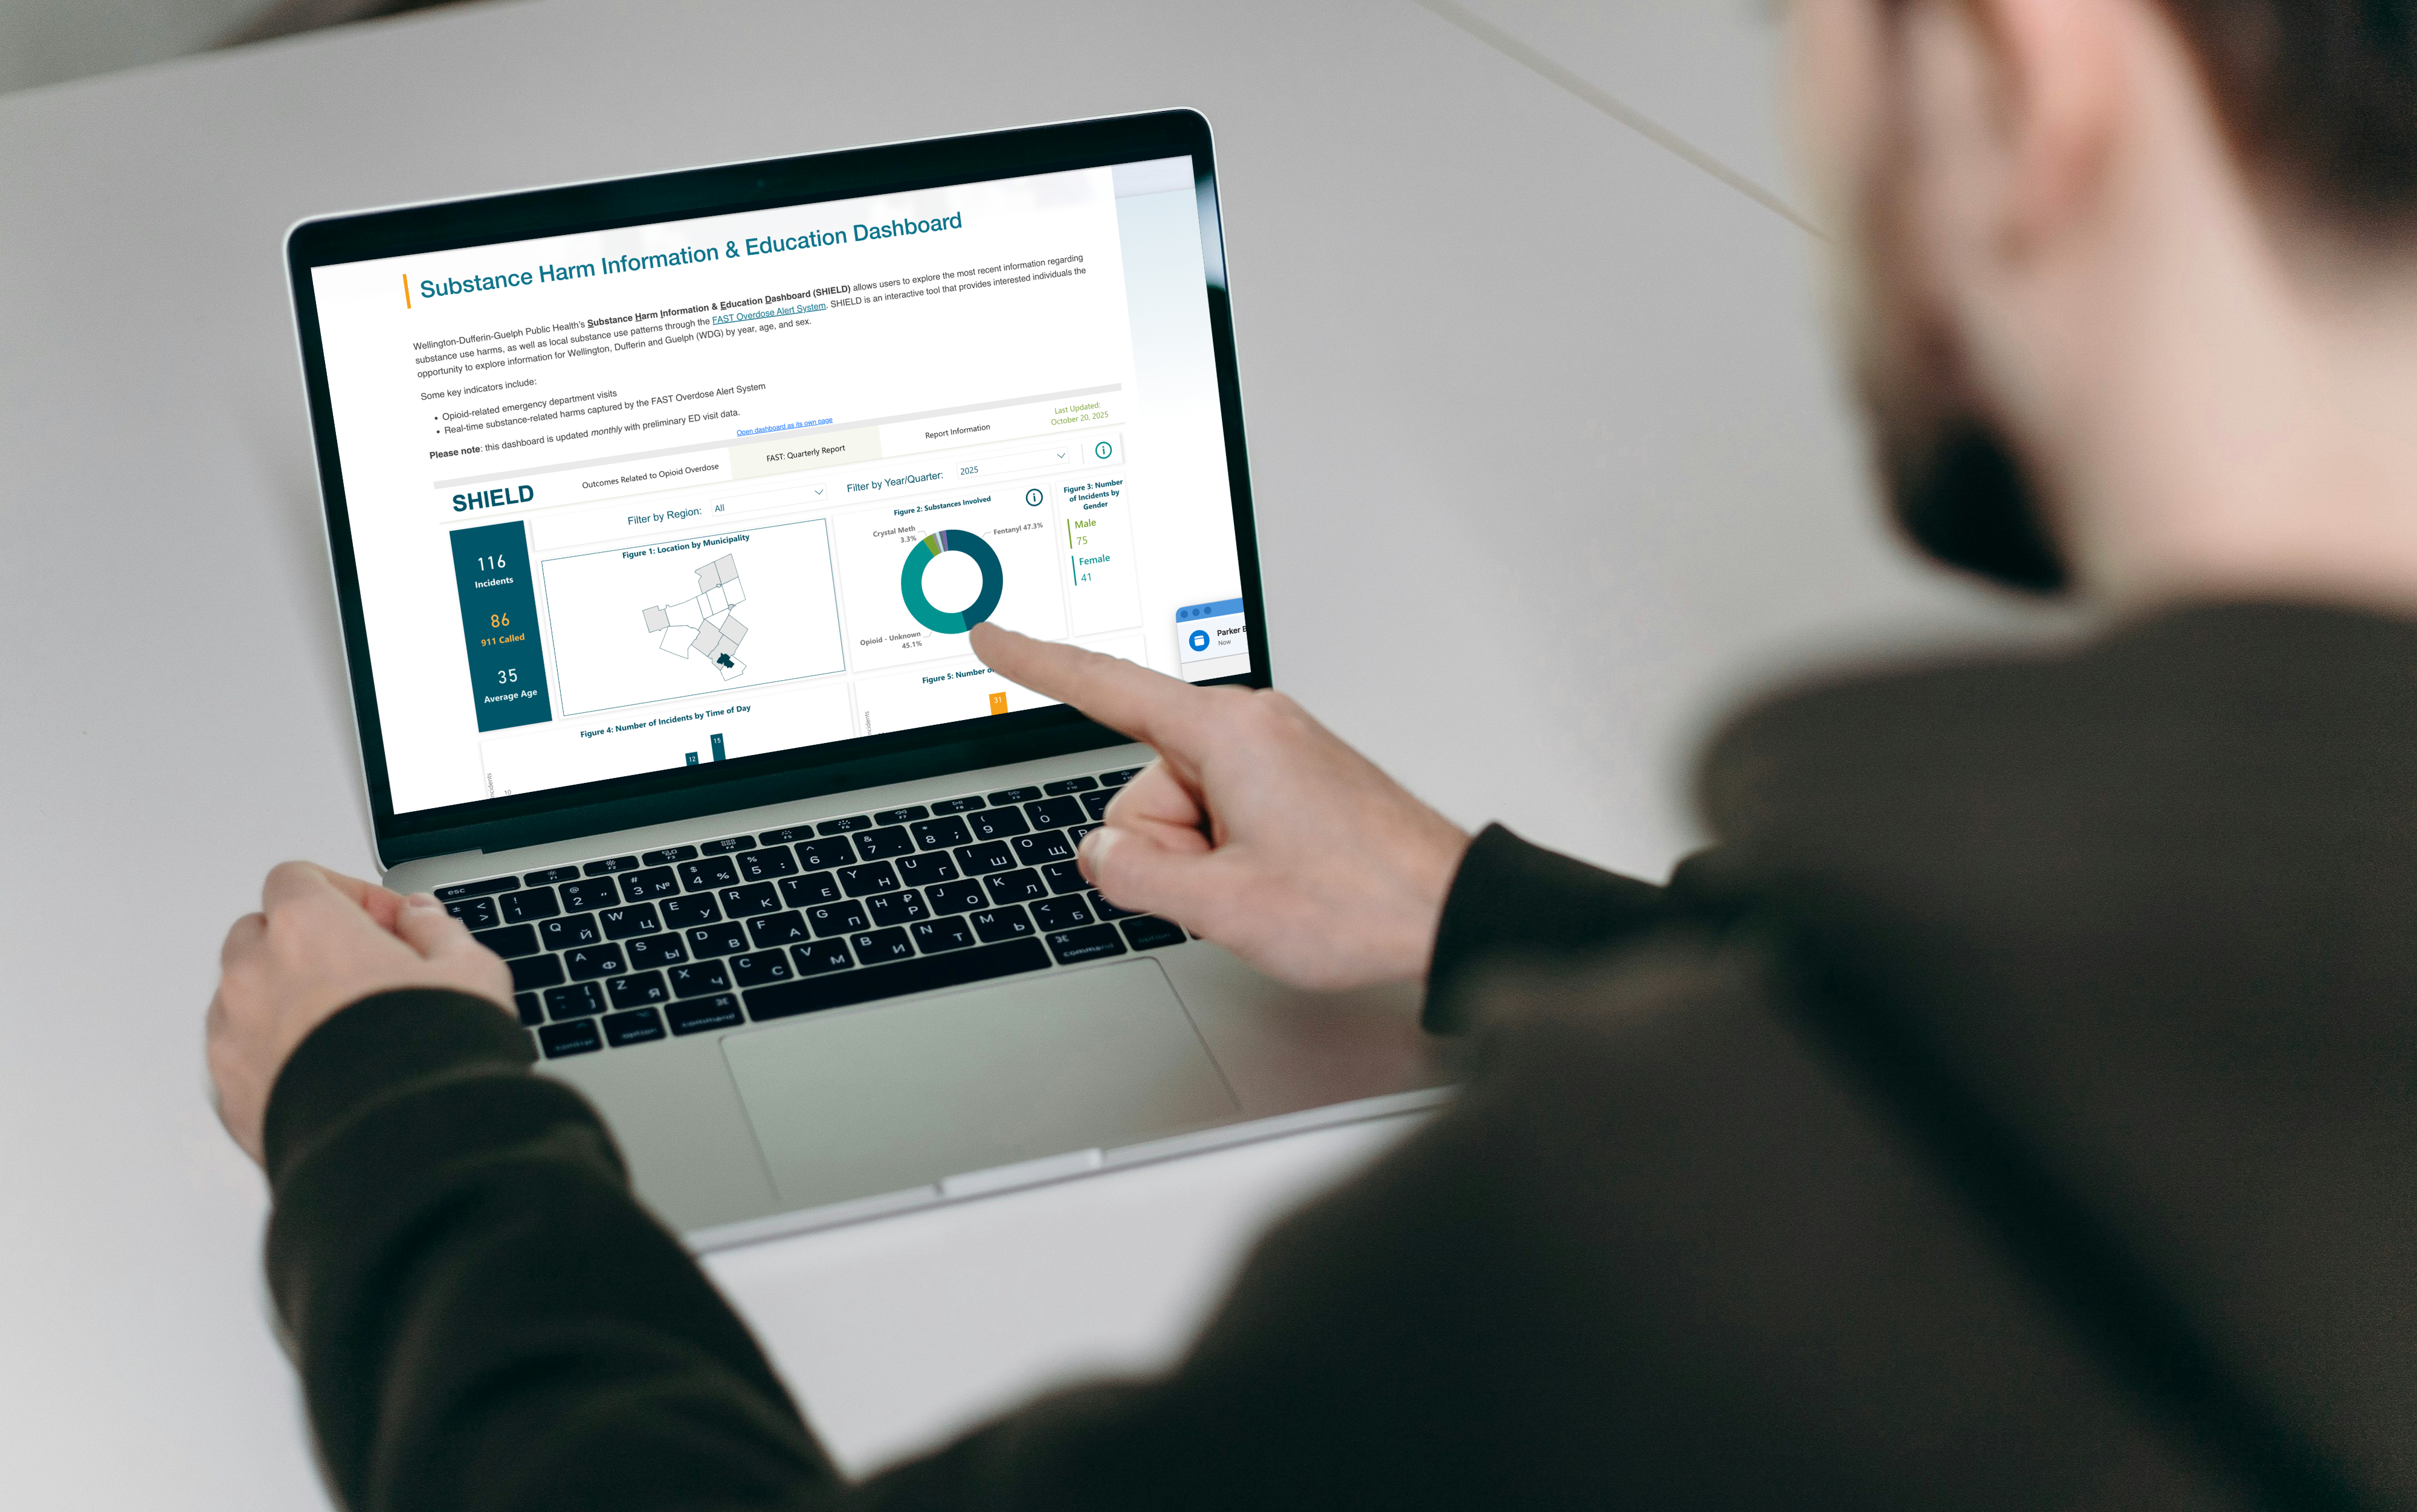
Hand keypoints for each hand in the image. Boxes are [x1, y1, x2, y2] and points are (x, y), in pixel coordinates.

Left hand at [206, 861, 514, 1165]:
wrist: (398, 1148)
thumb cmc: (429, 1055)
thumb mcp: (468, 970)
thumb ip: (437, 931)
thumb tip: (420, 918)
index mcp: (306, 928)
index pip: (298, 878)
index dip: (346, 894)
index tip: (386, 923)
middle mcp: (254, 975)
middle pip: (259, 932)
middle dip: (305, 944)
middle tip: (362, 972)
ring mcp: (232, 1037)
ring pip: (241, 997)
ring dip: (282, 1000)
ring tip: (345, 1030)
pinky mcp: (229, 1096)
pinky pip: (240, 1057)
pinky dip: (271, 1056)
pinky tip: (325, 1074)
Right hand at [972, 624, 1470, 989]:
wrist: (1450, 912)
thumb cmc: (1362, 900)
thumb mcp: (1224, 904)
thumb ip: (1137, 873)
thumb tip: (1103, 851)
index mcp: (1228, 732)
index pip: (1107, 687)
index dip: (1038, 663)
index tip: (992, 635)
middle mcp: (1252, 726)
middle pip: (1145, 784)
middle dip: (1168, 847)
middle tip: (1233, 887)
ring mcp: (1276, 751)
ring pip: (1184, 808)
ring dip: (1207, 859)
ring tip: (1271, 886)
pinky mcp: (1293, 778)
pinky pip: (1224, 811)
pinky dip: (1232, 853)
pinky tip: (1281, 879)